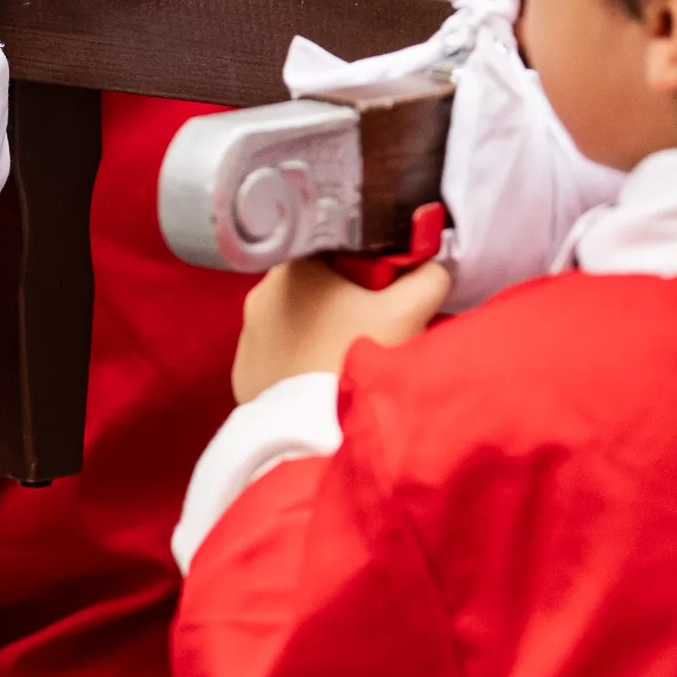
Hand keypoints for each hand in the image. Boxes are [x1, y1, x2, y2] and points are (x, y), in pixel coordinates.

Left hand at [232, 259, 450, 403]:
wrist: (316, 428)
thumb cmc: (359, 355)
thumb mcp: (409, 311)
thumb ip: (428, 277)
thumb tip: (433, 266)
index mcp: (292, 267)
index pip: (334, 249)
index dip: (366, 267)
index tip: (387, 291)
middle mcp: (260, 294)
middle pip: (315, 287)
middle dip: (345, 301)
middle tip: (375, 328)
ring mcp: (247, 335)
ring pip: (296, 322)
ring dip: (322, 332)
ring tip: (349, 357)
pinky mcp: (244, 371)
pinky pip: (279, 356)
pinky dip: (302, 362)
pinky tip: (324, 378)